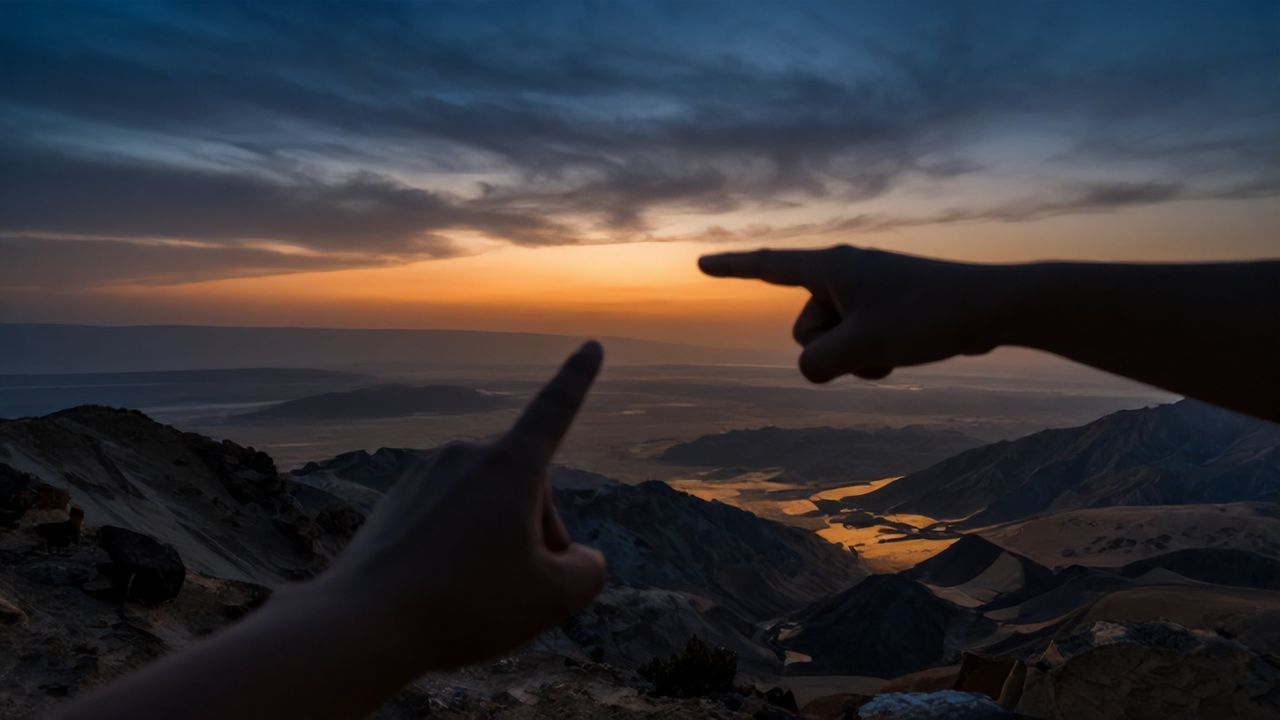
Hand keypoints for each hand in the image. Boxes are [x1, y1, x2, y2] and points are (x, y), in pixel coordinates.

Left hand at [318, 342, 606, 672]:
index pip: (555, 411)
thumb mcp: (554, 598)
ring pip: (486, 504)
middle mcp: (465, 457)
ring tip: (476, 595)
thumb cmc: (467, 605)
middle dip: (538, 530)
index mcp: (509, 466)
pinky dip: (457, 549)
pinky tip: (441, 589)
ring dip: (497, 541)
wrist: (363, 624)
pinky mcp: (397, 502)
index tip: (591, 346)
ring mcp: (425, 476)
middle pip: (526, 488)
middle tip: (524, 588)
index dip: (578, 380)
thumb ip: (587, 570)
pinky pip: (448, 519)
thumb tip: (575, 559)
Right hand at [699, 246, 997, 381]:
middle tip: (874, 341)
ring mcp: (866, 293)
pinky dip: (875, 355)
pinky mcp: (887, 310)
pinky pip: (860, 344)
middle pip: (803, 327)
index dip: (731, 268)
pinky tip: (908, 350)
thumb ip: (817, 363)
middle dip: (830, 348)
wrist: (993, 308)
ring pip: (833, 343)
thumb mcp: (860, 347)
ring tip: (897, 347)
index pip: (767, 266)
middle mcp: (844, 274)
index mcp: (831, 268)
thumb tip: (811, 367)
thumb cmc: (927, 317)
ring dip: (857, 358)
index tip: (701, 263)